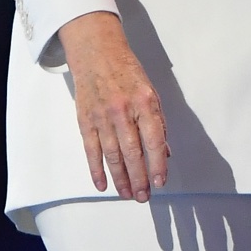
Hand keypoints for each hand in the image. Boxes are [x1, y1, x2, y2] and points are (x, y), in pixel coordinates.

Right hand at [57, 11, 168, 199]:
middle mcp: (123, 110)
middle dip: (140, 178)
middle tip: (144, 196)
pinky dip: (96, 170)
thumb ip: (158, 123)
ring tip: (128, 195)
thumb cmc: (127, 73)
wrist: (96, 53)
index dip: (158, 164)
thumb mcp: (151, 93)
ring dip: (121, 179)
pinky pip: (91, 150)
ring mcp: (102, 116)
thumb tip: (165, 153)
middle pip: (133, 152)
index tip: (160, 182)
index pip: (154, 140)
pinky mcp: (85, 120)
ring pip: (112, 155)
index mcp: (145, 102)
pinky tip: (103, 185)